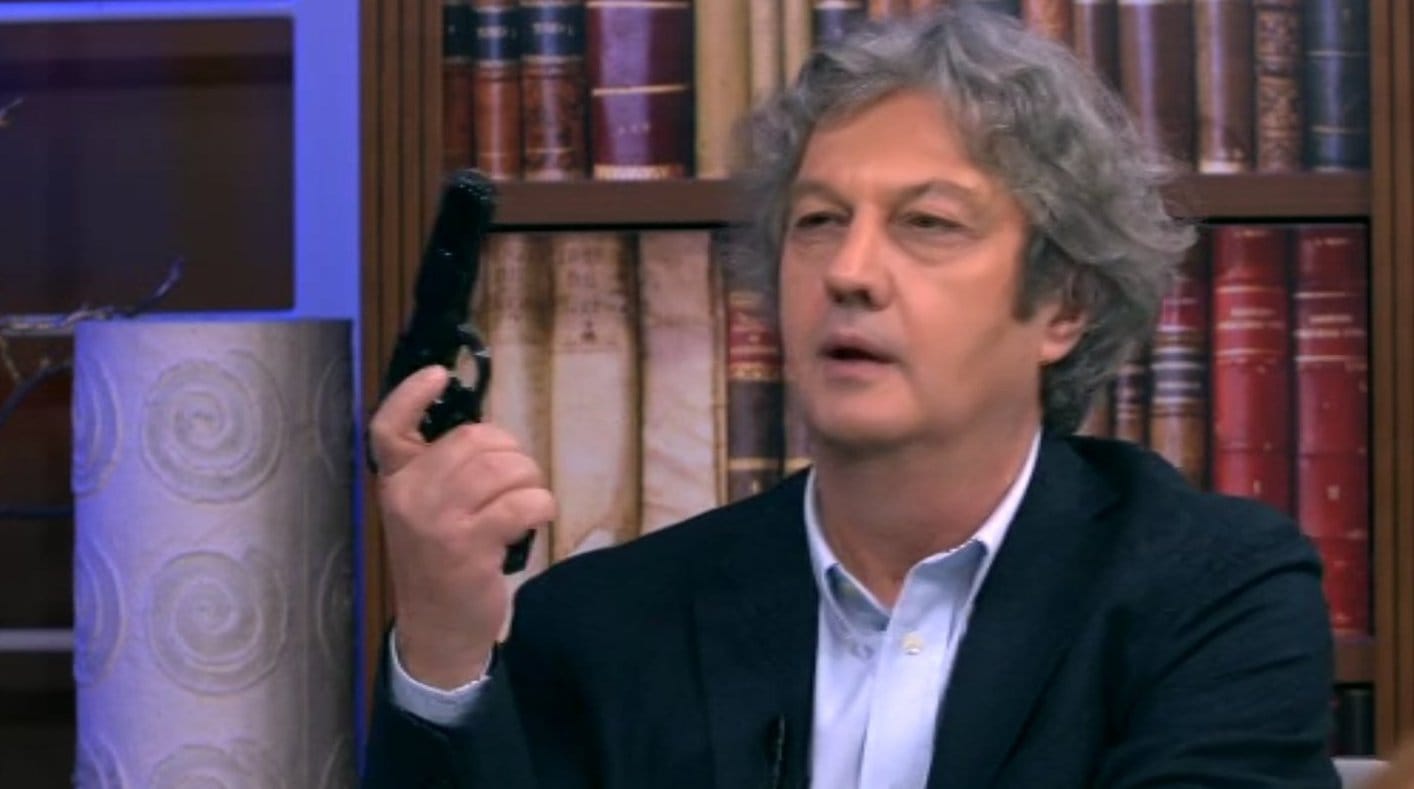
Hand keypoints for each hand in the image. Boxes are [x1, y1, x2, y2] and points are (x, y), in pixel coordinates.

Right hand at [368, 365, 555, 688]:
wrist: (438, 631)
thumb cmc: (440, 565)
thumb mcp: (425, 514)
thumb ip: (443, 474)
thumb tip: (490, 437)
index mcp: (395, 482)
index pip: (388, 427)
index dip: (411, 394)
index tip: (439, 374)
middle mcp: (409, 495)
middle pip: (474, 440)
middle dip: (512, 453)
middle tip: (517, 480)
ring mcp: (437, 519)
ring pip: (504, 468)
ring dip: (530, 480)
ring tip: (527, 502)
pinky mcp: (469, 545)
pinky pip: (522, 502)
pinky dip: (540, 505)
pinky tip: (536, 519)